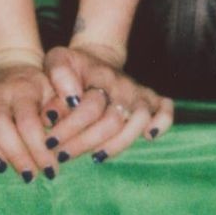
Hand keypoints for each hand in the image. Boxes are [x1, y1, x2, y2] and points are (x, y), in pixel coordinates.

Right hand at [0, 64, 59, 182]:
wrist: (15, 64)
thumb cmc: (39, 87)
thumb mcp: (56, 91)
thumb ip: (61, 108)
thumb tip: (57, 128)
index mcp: (23, 90)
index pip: (28, 121)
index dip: (38, 148)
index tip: (50, 170)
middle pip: (0, 124)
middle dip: (14, 153)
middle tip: (29, 176)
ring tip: (1, 169)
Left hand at [40, 45, 173, 164]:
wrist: (95, 58)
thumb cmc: (73, 65)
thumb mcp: (57, 61)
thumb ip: (58, 77)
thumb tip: (65, 104)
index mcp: (99, 74)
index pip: (88, 107)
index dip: (68, 128)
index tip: (49, 142)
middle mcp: (122, 84)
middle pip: (112, 121)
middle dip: (85, 143)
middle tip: (63, 155)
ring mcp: (138, 92)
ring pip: (139, 121)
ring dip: (117, 144)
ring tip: (95, 156)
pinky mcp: (150, 99)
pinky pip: (166, 110)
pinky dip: (162, 123)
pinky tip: (148, 137)